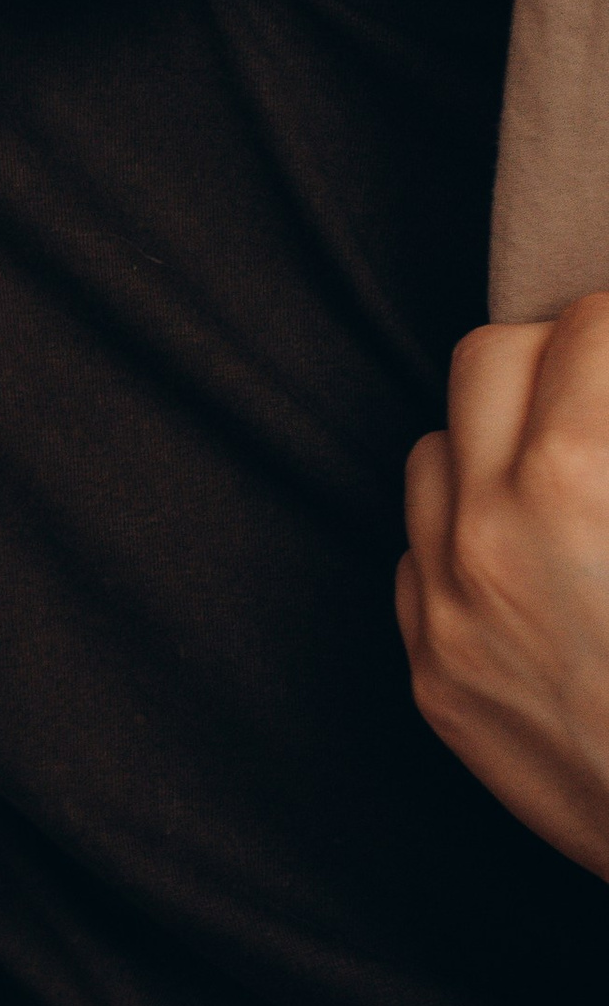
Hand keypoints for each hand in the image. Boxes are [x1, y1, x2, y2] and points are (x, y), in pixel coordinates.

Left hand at [398, 296, 608, 881]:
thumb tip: (607, 376)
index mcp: (571, 482)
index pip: (585, 329)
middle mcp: (486, 534)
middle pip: (486, 362)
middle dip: (557, 353)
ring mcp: (445, 608)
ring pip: (434, 454)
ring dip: (497, 440)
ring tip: (567, 466)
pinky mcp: (433, 676)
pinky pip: (416, 558)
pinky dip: (464, 536)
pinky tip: (532, 558)